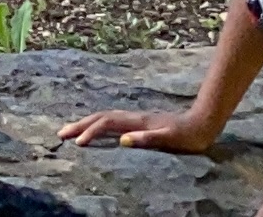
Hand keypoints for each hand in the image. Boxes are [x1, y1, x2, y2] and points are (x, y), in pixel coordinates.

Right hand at [56, 106, 218, 154]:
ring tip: (71, 130)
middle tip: (60, 133)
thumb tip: (121, 140)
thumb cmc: (188, 135)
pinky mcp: (139, 123)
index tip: (78, 144)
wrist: (202, 123)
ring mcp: (135, 119)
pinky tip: (96, 129)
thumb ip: (146, 139)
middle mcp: (133, 118)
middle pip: (99, 117)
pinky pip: (111, 121)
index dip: (91, 132)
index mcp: (136, 122)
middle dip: (79, 125)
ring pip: (104, 117)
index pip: (107, 124)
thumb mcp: (169, 139)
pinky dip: (97, 123)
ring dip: (86, 123)